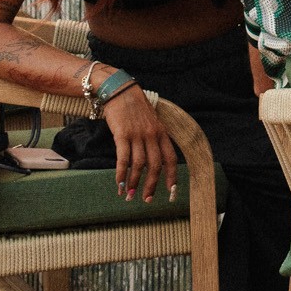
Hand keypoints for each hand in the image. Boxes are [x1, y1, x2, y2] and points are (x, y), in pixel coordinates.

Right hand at [102, 86, 176, 202]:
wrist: (121, 92)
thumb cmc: (135, 108)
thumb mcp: (151, 122)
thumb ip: (154, 139)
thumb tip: (154, 160)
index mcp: (162, 133)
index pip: (171, 158)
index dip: (172, 176)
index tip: (171, 192)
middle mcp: (152, 135)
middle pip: (155, 166)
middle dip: (151, 185)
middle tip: (146, 199)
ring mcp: (138, 135)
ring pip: (139, 165)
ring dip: (134, 182)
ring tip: (129, 195)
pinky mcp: (122, 135)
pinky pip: (123, 159)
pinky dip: (121, 174)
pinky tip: (118, 184)